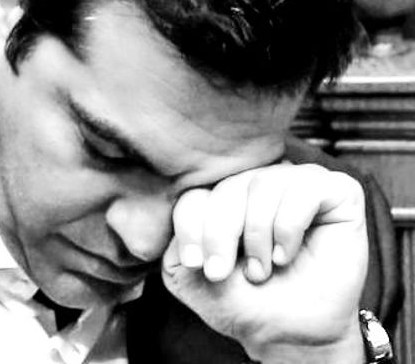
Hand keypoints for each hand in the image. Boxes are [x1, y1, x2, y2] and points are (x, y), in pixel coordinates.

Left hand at [161, 163, 367, 362]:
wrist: (290, 333)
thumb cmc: (243, 300)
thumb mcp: (190, 275)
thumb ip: (178, 239)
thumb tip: (188, 210)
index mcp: (224, 196)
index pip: (197, 194)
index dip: (193, 230)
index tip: (197, 266)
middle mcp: (260, 183)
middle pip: (228, 188)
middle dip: (221, 235)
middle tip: (225, 273)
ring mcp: (298, 183)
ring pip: (265, 183)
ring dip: (258, 235)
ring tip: (262, 268)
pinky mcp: (337, 191)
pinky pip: (305, 189)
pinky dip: (289, 227)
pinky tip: (285, 254)